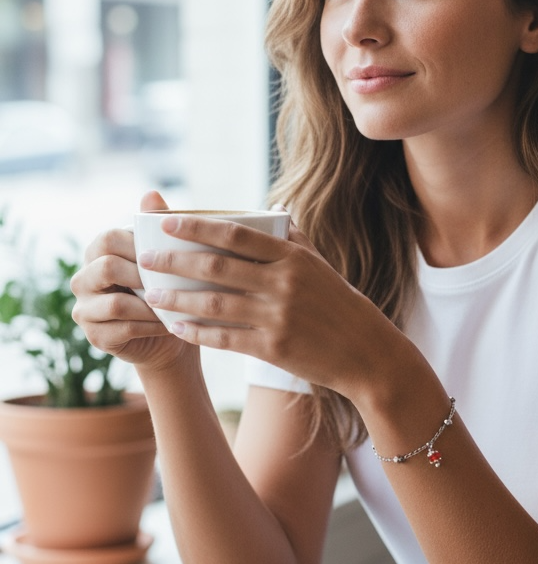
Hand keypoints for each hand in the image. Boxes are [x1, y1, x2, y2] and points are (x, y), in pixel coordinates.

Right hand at [70, 190, 197, 374]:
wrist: (171, 333)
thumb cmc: (169, 287)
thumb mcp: (166, 255)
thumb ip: (155, 225)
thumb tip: (151, 193)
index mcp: (97, 253)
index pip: (108, 238)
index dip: (138, 245)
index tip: (168, 254)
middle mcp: (83, 279)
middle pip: (106, 266)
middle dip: (142, 275)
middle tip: (171, 281)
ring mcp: (85, 310)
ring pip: (115, 303)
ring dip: (151, 305)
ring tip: (175, 305)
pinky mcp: (95, 337)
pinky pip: (123, 328)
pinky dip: (151, 326)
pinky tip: (170, 324)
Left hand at [136, 211, 401, 398]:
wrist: (366, 353)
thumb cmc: (341, 305)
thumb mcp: (321, 266)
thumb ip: (293, 239)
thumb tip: (273, 210)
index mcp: (292, 257)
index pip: (235, 234)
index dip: (197, 227)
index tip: (167, 223)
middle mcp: (283, 283)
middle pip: (216, 267)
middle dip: (175, 261)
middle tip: (146, 257)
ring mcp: (277, 317)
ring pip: (214, 304)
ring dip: (177, 298)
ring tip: (152, 293)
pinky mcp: (273, 348)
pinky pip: (224, 338)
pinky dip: (197, 331)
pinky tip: (176, 326)